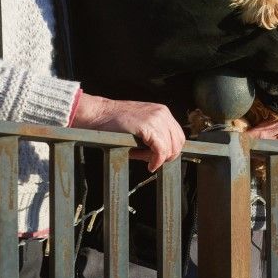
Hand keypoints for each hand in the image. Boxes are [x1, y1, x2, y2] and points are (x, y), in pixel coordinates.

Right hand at [71, 93, 185, 171]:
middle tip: (150, 160)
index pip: (178, 136)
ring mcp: (156, 118)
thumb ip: (154, 136)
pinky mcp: (148, 126)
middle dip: (167, 156)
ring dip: (159, 159)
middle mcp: (162, 113)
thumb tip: (163, 155)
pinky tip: (150, 165)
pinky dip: (157, 161)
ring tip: (143, 158)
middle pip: (178, 143)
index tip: (156, 157)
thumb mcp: (140, 125)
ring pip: (171, 148)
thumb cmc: (115, 123)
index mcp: (162, 112)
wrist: (98, 114)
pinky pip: (161, 150)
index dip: (170, 150)